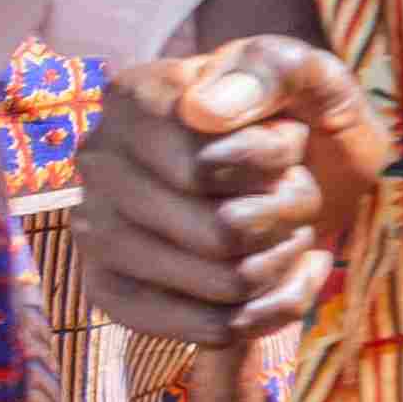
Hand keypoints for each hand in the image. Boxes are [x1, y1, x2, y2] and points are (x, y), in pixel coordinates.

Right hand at [78, 0, 392, 344]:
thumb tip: (201, 111)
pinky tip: (287, 273)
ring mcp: (96, 230)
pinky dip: (272, 308)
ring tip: (289, 226)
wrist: (302, 161)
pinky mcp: (111, 291)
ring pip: (224, 284)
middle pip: (223, 232)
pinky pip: (209, 329)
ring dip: (284, 258)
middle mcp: (97, 162)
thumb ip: (267, 72)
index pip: (209, 164)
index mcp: (134, 98)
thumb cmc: (298, 110)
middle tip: (298, 188)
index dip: (273, 162)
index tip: (288, 140)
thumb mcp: (305, 72)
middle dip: (289, 215)